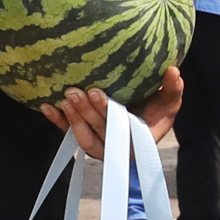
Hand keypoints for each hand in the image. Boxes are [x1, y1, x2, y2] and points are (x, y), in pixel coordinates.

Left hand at [41, 68, 183, 157]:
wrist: (144, 122)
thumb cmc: (158, 112)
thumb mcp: (170, 102)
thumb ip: (173, 89)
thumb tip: (174, 71)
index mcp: (136, 140)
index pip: (119, 127)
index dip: (106, 111)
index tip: (96, 92)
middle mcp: (115, 147)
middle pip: (97, 131)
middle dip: (85, 112)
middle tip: (75, 91)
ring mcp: (97, 145)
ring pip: (81, 136)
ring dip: (72, 118)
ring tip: (65, 96)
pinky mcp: (84, 139)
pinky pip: (68, 134)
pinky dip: (57, 122)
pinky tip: (45, 106)